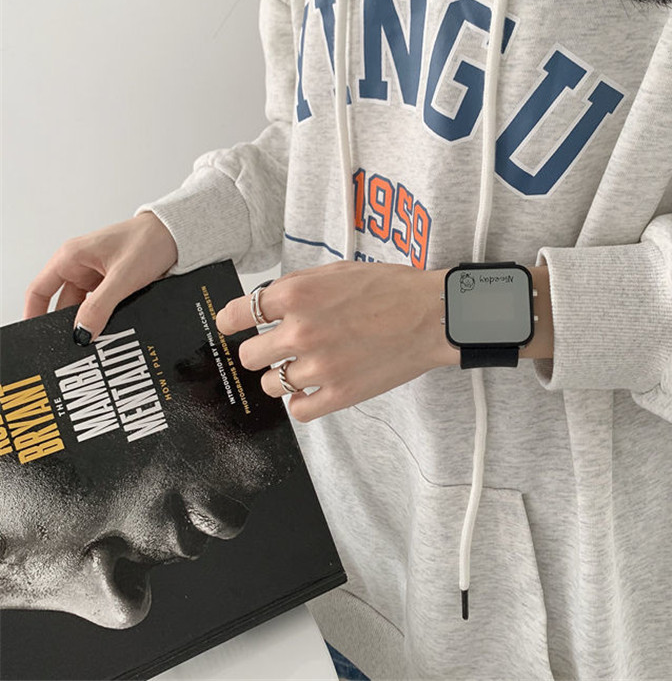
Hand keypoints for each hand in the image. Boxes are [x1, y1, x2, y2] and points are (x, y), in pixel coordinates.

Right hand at [24, 212, 177, 342]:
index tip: (34, 336)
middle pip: (64, 303)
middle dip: (68, 325)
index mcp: (71, 257)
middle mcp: (81, 265)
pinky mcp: (116, 281)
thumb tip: (82, 333)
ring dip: (91, 322)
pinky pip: (103, 304)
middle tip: (73, 350)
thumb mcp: (123, 277)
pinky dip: (106, 317)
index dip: (33, 314)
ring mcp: (98, 274)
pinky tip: (112, 330)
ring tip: (96, 343)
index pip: (40, 290)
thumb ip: (100, 306)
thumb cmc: (150, 240)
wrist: (179, 233)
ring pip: (86, 306)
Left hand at [215, 261, 452, 421]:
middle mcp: (301, 332)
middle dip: (260, 351)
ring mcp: (318, 367)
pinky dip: (300, 401)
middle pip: (248, 356)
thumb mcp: (335, 272)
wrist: (431, 315)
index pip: (237, 314)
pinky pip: (297, 410)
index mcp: (296, 296)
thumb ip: (295, 288)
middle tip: (277, 347)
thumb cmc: (390, 289)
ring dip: (281, 376)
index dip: (229, 321)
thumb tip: (263, 304)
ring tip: (304, 366)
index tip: (230, 326)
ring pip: (270, 385)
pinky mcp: (338, 395)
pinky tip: (312, 388)